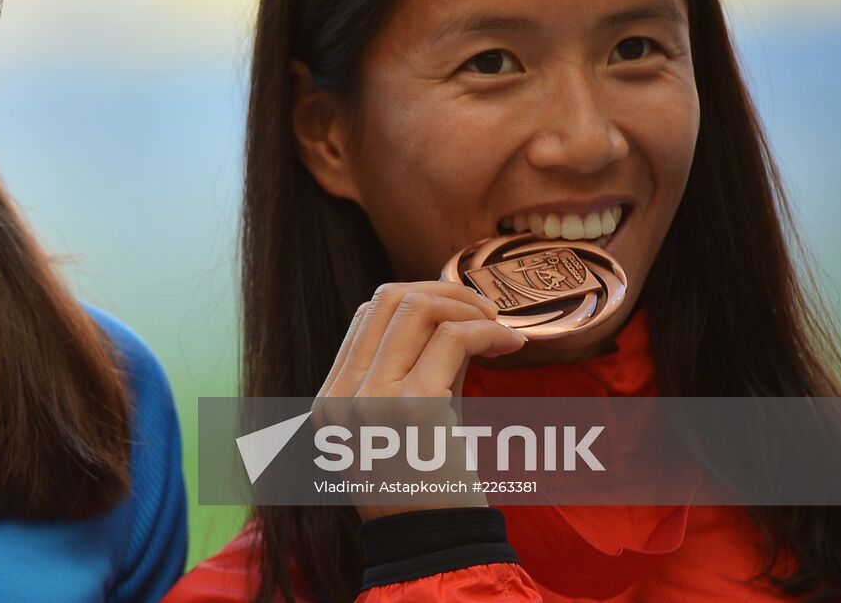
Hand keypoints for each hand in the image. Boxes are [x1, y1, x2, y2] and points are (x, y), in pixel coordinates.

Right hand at [313, 281, 526, 520]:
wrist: (433, 549)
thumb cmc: (426, 492)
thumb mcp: (409, 422)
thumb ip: (420, 369)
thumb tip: (457, 317)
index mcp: (331, 396)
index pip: (365, 316)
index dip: (417, 299)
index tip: (461, 314)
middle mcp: (342, 393)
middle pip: (386, 299)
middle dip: (443, 290)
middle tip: (485, 309)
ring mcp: (372, 399)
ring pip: (415, 307)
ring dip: (466, 305)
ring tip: (498, 325)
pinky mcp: (413, 407)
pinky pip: (452, 339)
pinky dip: (486, 330)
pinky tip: (510, 343)